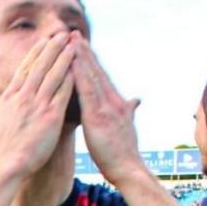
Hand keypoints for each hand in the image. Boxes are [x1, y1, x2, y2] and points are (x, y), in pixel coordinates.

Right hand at [0, 32, 76, 179]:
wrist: (6, 166)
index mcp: (9, 98)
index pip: (24, 69)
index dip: (35, 53)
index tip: (43, 42)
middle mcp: (23, 97)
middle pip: (40, 66)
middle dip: (52, 48)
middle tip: (62, 35)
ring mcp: (38, 105)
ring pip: (54, 74)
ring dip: (64, 57)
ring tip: (74, 44)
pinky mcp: (51, 116)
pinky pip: (64, 91)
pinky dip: (71, 77)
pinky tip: (78, 67)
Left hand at [71, 38, 144, 187]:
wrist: (128, 169)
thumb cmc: (123, 155)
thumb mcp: (126, 128)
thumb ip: (128, 112)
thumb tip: (135, 102)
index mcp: (117, 105)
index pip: (102, 79)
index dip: (93, 63)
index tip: (84, 48)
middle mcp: (114, 101)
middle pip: (97, 72)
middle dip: (86, 53)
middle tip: (74, 36)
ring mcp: (107, 107)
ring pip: (92, 77)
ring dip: (81, 57)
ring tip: (71, 41)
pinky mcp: (98, 116)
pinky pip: (87, 91)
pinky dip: (80, 75)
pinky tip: (71, 64)